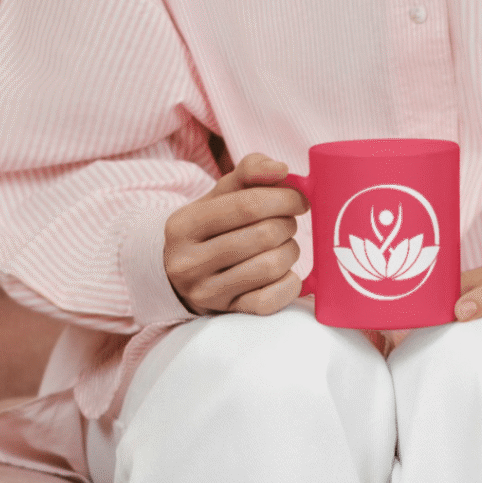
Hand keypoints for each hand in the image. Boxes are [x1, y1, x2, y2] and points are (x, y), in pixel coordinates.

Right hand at [163, 153, 309, 315]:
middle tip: (286, 223)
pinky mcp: (227, 312)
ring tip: (283, 245)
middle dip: (287, 225)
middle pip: (264, 236)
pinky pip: (271, 300)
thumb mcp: (220, 194)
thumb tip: (281, 170)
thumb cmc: (212, 226)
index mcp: (184, 225)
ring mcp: (207, 292)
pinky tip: (283, 272)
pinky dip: (289, 284)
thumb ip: (250, 171)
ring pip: (271, 267)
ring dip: (290, 252)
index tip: (300, 200)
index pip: (248, 205)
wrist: (182, 272)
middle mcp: (189, 262)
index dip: (284, 199)